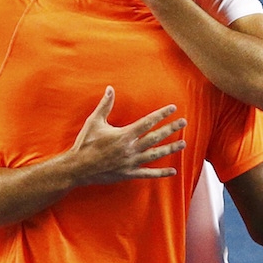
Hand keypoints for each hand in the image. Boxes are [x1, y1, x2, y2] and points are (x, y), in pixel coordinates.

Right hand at [68, 86, 186, 185]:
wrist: (78, 167)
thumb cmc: (85, 143)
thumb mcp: (94, 121)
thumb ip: (105, 105)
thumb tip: (110, 89)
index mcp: (124, 135)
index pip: (148, 122)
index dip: (161, 114)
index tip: (172, 108)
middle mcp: (131, 149)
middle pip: (156, 137)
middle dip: (171, 128)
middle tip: (183, 122)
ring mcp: (131, 162)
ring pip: (156, 154)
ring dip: (171, 148)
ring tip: (183, 143)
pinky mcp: (129, 173)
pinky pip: (148, 174)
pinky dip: (161, 173)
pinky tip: (173, 171)